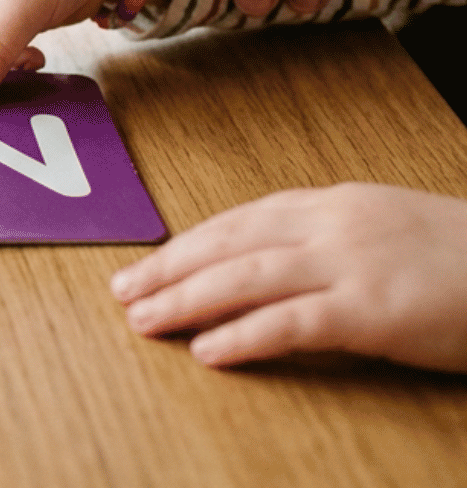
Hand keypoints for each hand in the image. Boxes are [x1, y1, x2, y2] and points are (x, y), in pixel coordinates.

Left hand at [112, 183, 466, 371]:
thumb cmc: (464, 259)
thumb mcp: (387, 229)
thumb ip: (331, 239)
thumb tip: (271, 263)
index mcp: (336, 204)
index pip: (242, 220)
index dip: (189, 244)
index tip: (148, 264)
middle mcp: (334, 225)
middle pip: (229, 243)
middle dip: (170, 268)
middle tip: (123, 292)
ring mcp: (352, 264)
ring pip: (246, 277)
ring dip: (187, 300)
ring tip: (144, 320)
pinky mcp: (373, 310)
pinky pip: (291, 323)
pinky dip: (243, 335)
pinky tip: (207, 351)